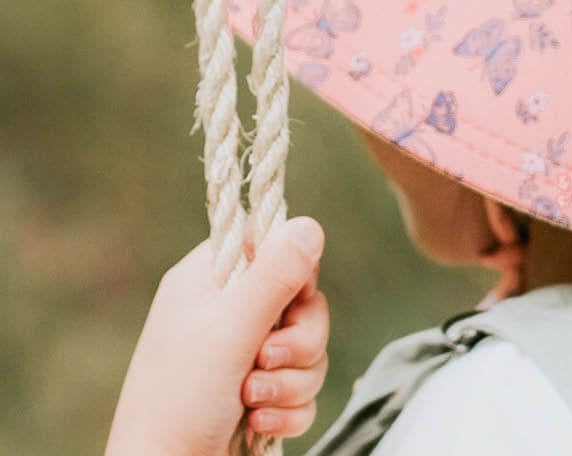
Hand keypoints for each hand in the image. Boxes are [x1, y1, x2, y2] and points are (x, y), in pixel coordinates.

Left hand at [106, 217, 328, 455]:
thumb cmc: (181, 400)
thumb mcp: (230, 329)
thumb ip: (275, 275)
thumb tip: (311, 223)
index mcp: (208, 280)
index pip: (268, 242)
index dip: (291, 267)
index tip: (290, 294)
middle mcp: (226, 312)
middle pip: (303, 300)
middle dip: (298, 338)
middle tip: (266, 358)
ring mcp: (243, 356)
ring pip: (308, 348)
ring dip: (290, 381)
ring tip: (252, 402)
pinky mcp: (259, 396)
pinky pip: (303, 388)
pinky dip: (288, 410)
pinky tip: (256, 426)